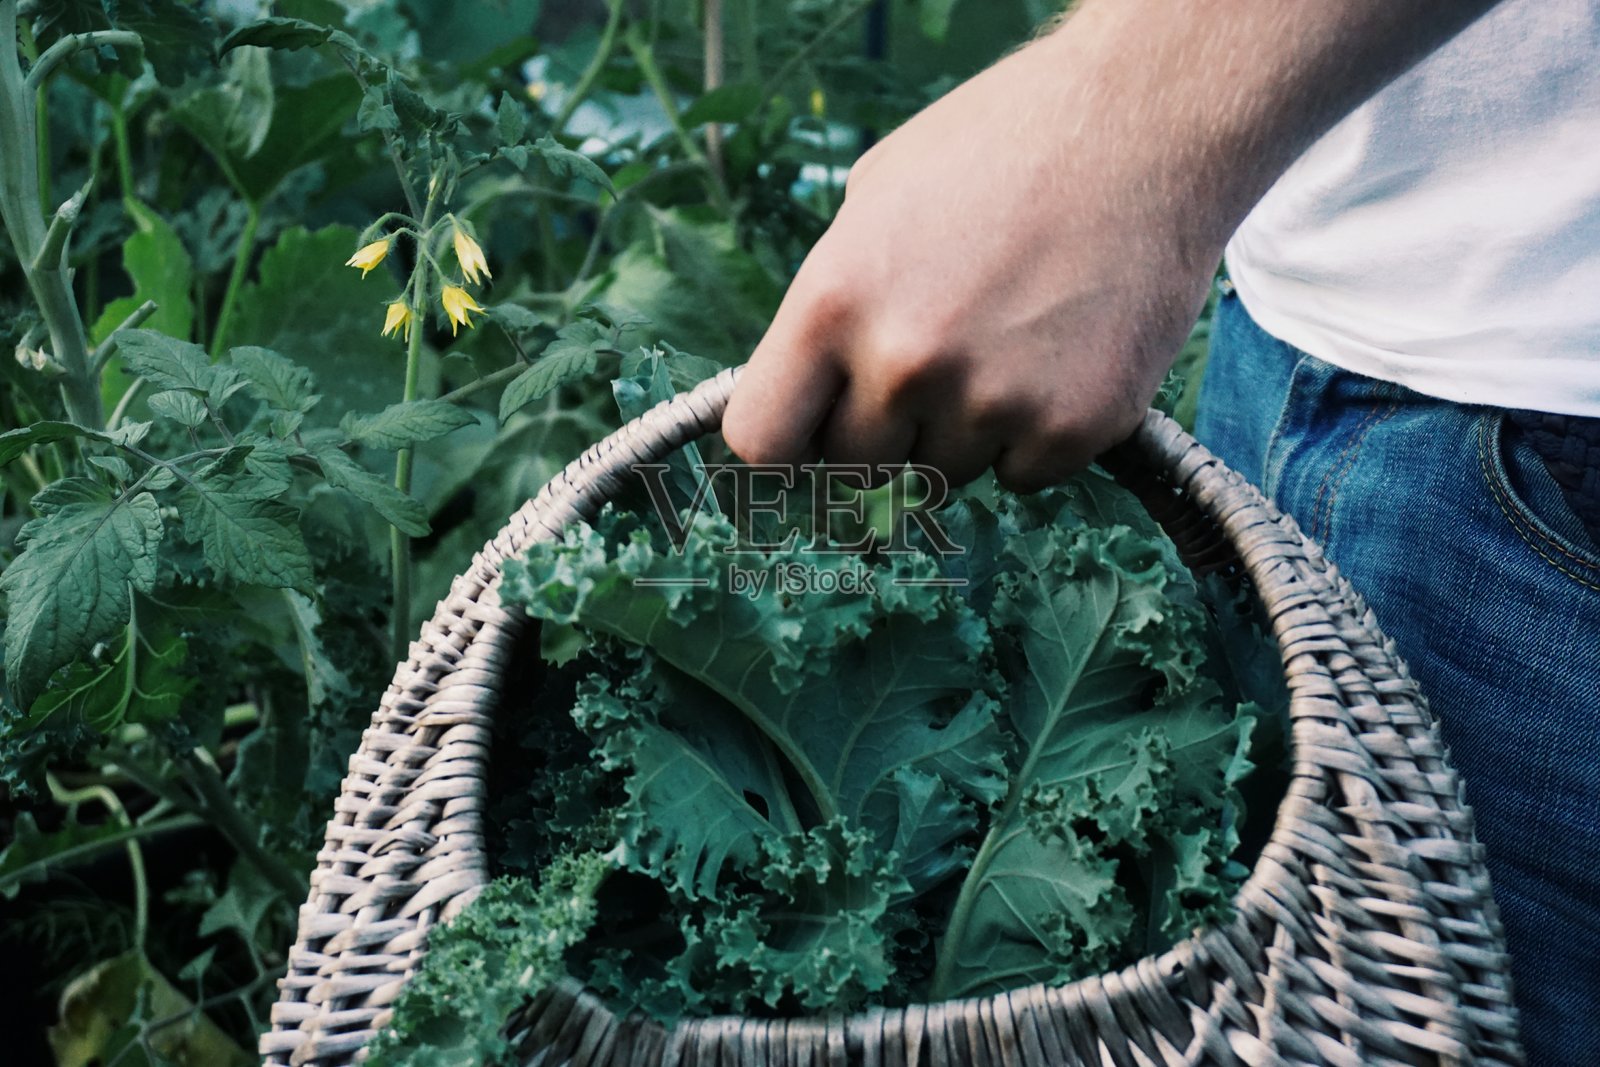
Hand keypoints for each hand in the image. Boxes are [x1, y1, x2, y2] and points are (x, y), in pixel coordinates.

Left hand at [721, 27, 1220, 490]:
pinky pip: (1020, 475)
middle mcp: (904, 362)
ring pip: (941, 475)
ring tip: (1005, 338)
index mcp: (834, 301)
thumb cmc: (1002, 145)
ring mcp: (992, 401)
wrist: (1147, 125)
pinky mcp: (1074, 427)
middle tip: (931, 365)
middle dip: (881, 432)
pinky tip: (1055, 356)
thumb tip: (807, 390)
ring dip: (960, 432)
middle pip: (853, 467)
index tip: (807, 441)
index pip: (760, 441)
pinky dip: (1032, 436)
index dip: (783, 448)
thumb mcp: (876, 199)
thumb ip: (832, 303)